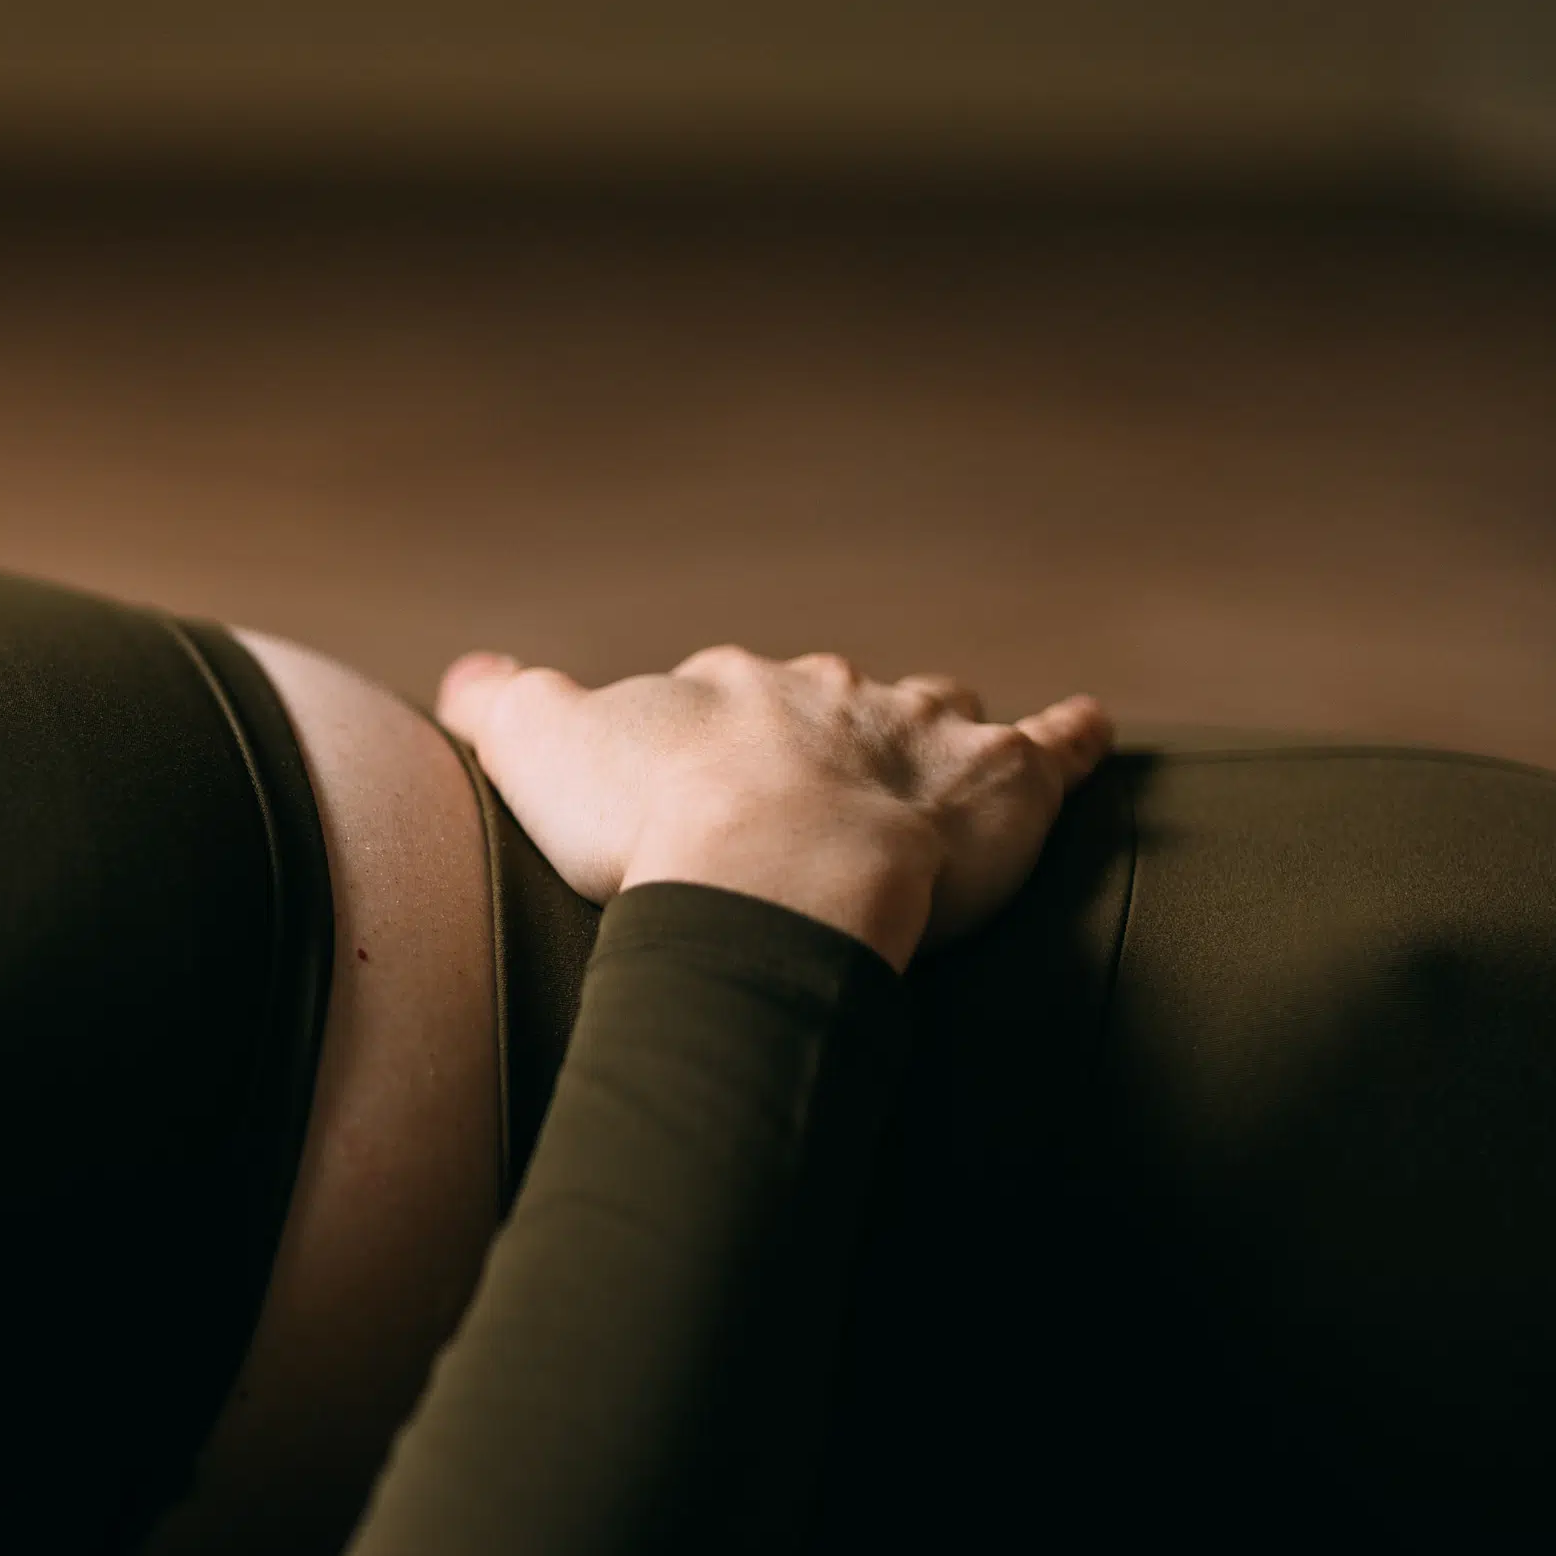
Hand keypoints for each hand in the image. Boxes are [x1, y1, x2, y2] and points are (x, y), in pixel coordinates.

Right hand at [433, 646, 1112, 970]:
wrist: (771, 878)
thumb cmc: (650, 825)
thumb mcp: (537, 748)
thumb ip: (499, 703)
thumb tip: (464, 676)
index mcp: (725, 687)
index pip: (717, 697)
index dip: (703, 741)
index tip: (689, 789)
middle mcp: (830, 691)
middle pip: (829, 699)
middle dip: (818, 735)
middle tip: (799, 796)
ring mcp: (923, 733)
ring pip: (937, 712)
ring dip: (937, 730)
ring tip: (937, 762)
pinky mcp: (1004, 786)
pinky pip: (1054, 746)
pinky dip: (1074, 736)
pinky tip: (1091, 728)